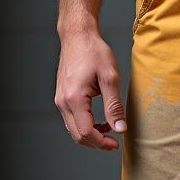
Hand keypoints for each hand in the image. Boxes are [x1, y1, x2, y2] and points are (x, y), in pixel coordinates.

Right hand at [54, 27, 127, 150]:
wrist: (78, 36)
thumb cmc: (94, 51)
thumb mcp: (110, 77)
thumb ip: (114, 105)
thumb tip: (120, 128)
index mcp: (74, 99)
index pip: (85, 133)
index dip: (101, 143)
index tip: (116, 144)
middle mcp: (63, 102)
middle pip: (77, 135)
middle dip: (96, 142)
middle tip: (113, 141)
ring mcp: (60, 99)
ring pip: (73, 129)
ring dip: (90, 134)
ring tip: (108, 128)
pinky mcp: (61, 96)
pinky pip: (71, 119)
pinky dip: (84, 124)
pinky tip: (98, 119)